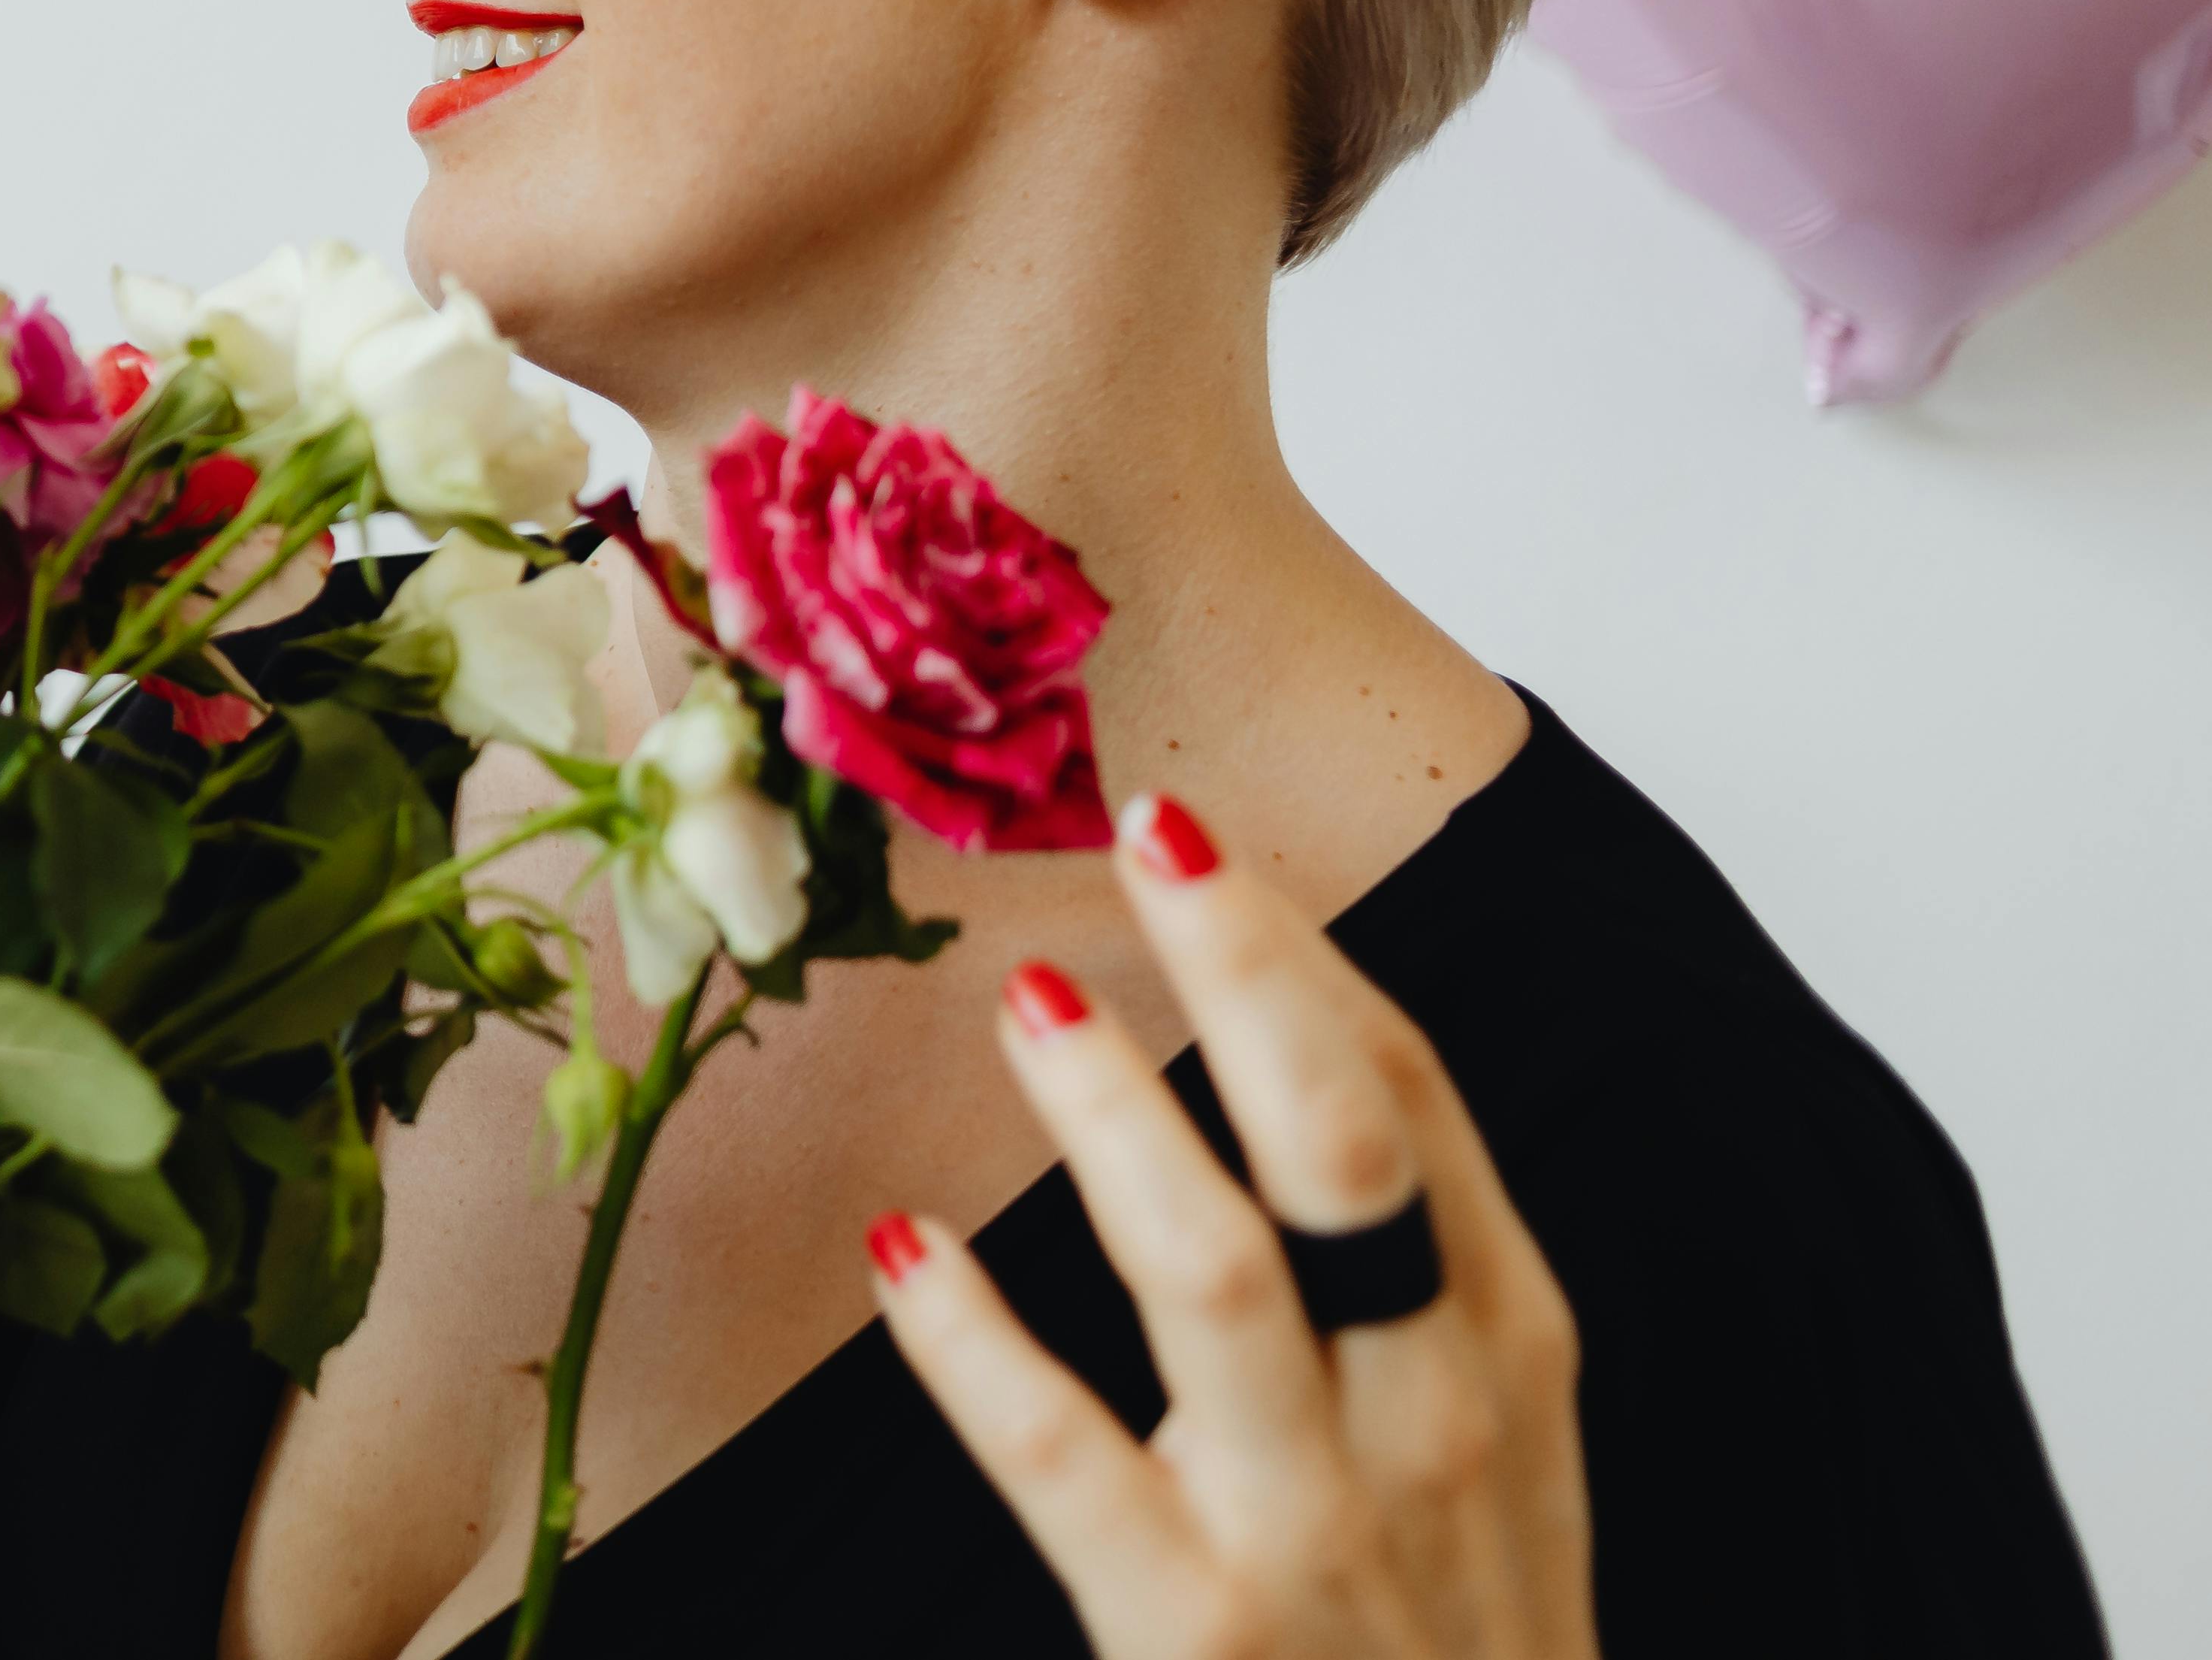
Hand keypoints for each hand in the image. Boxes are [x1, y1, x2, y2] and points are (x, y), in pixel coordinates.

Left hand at [868, 795, 1594, 1658]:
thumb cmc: (1459, 1635)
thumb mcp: (1488, 1443)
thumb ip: (1405, 1276)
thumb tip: (1280, 1045)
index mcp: (1505, 1347)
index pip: (1412, 1103)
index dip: (1301, 954)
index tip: (1195, 831)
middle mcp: (1433, 1415)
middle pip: (1349, 1148)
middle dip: (1251, 973)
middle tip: (1146, 827)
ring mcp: (1316, 1525)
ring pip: (1216, 1273)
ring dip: (1114, 1120)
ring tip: (1029, 996)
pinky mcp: (1198, 1633)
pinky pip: (1066, 1459)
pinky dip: (973, 1346)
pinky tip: (900, 1245)